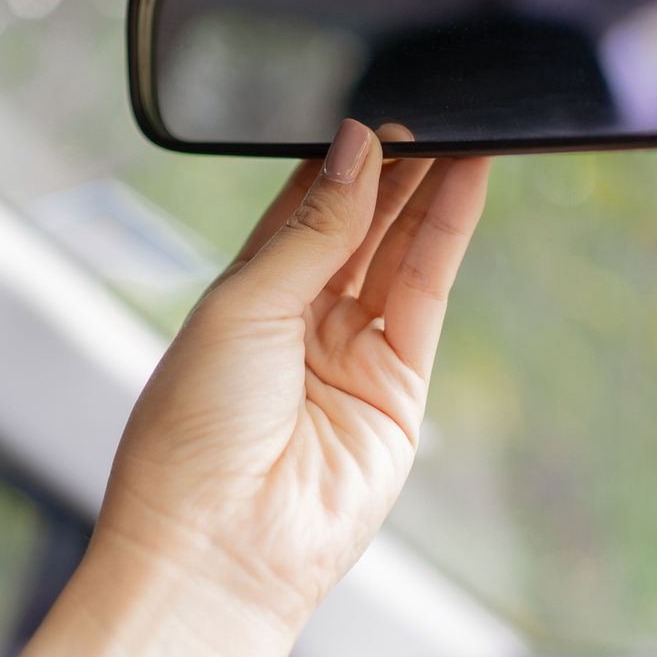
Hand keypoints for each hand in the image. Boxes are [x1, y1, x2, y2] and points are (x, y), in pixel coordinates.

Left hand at [95, 120, 490, 627]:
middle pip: (355, 228)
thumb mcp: (242, 306)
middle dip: (388, 170)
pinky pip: (428, 294)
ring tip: (456, 127)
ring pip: (397, 253)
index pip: (297, 213)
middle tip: (422, 109)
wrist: (221, 547)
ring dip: (426, 191)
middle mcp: (298, 327)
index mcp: (241, 303)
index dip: (334, 162)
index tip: (365, 111)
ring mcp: (351, 357)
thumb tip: (357, 151)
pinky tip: (461, 178)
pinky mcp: (399, 388)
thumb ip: (310, 229)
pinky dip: (447, 233)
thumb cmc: (195, 437)